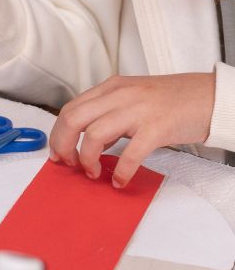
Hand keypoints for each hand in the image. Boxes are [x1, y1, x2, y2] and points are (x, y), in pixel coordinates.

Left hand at [50, 73, 215, 187]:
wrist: (212, 97)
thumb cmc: (174, 101)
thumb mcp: (132, 99)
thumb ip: (109, 114)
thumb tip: (89, 141)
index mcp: (111, 88)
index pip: (70, 109)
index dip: (57, 134)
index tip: (58, 152)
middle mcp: (120, 95)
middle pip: (72, 120)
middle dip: (63, 146)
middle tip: (68, 164)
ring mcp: (138, 110)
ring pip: (93, 135)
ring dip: (87, 159)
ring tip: (93, 172)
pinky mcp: (157, 128)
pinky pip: (129, 154)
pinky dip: (120, 172)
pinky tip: (119, 181)